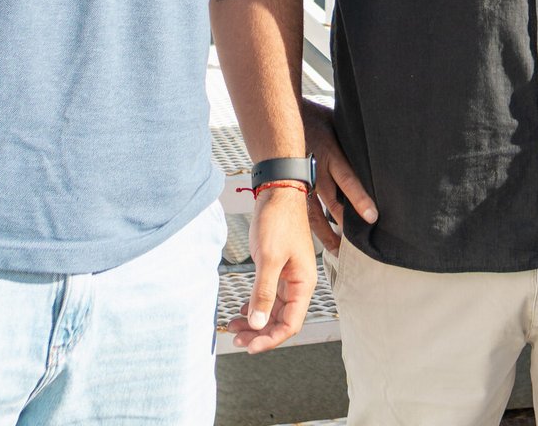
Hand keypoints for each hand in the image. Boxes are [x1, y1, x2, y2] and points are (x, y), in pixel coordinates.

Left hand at [226, 187, 316, 353]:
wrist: (277, 192)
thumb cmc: (279, 220)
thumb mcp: (269, 258)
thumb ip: (263, 293)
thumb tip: (257, 323)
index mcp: (304, 283)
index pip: (290, 324)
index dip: (270, 339)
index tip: (250, 346)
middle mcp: (299, 283)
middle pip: (281, 320)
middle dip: (259, 332)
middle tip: (237, 338)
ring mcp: (288, 277)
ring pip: (273, 310)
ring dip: (255, 321)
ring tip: (234, 326)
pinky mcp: (278, 269)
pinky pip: (268, 296)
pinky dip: (255, 306)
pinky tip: (242, 310)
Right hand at [301, 100, 376, 253]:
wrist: (282, 118)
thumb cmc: (316, 118)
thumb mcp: (339, 123)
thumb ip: (354, 139)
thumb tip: (379, 141)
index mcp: (331, 154)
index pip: (348, 180)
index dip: (360, 199)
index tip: (372, 217)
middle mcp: (317, 171)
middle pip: (333, 204)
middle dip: (346, 225)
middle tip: (359, 246)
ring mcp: (303, 182)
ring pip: (316, 214)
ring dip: (328, 232)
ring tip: (338, 250)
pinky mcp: (294, 187)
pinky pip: (304, 210)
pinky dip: (313, 226)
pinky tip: (320, 238)